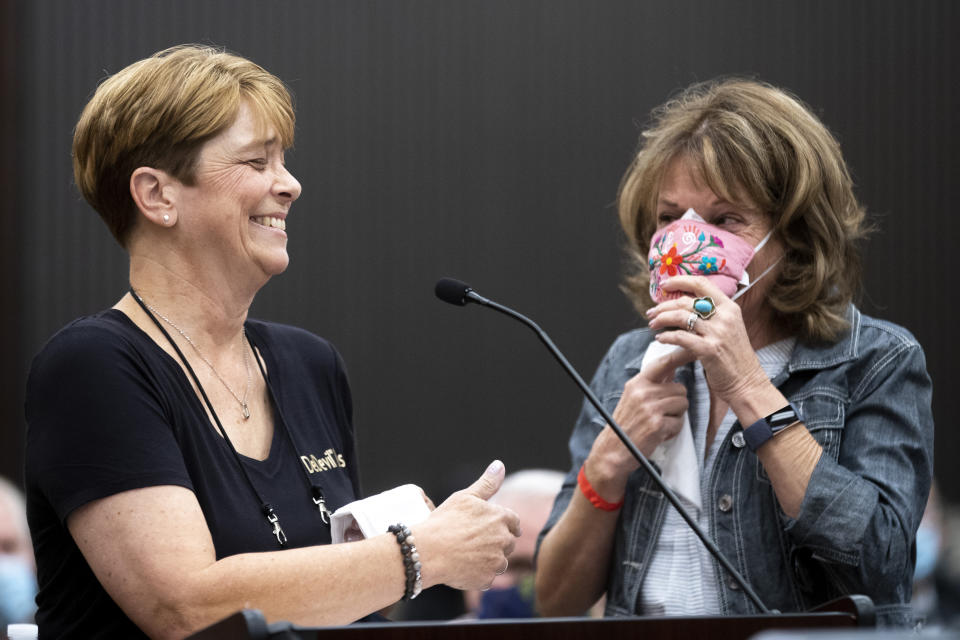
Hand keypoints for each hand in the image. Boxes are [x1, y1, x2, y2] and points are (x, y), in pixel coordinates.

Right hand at [413, 460, 520, 590]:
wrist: (427, 551)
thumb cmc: (444, 521)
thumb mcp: (465, 497)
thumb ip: (487, 483)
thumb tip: (500, 464)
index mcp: (501, 517)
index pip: (513, 522)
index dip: (505, 524)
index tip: (495, 527)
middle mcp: (503, 540)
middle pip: (508, 543)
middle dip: (495, 542)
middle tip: (473, 542)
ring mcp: (496, 561)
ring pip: (499, 562)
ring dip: (489, 560)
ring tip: (467, 555)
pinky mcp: (487, 579)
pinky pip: (487, 578)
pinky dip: (478, 574)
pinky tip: (463, 568)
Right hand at [586, 347, 692, 499]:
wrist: (612, 451)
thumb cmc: (625, 426)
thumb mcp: (633, 398)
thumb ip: (652, 384)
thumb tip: (671, 368)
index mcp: (637, 383)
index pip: (663, 363)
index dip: (680, 355)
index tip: (693, 350)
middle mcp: (643, 392)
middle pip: (680, 388)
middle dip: (677, 402)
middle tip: (663, 413)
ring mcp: (650, 408)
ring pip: (682, 404)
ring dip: (676, 416)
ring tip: (659, 423)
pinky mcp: (657, 424)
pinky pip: (679, 423)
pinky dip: (672, 431)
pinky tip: (658, 434)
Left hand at [646, 275, 768, 402]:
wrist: (746, 381)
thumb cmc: (734, 355)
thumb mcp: (729, 327)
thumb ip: (712, 314)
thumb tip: (685, 304)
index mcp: (730, 307)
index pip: (702, 284)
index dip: (680, 281)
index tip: (664, 285)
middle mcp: (725, 317)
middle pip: (686, 301)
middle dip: (664, 305)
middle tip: (651, 311)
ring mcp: (718, 333)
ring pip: (680, 317)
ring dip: (662, 319)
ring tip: (653, 324)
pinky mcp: (709, 349)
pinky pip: (680, 337)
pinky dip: (666, 336)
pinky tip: (660, 338)